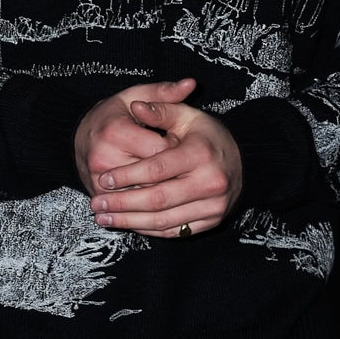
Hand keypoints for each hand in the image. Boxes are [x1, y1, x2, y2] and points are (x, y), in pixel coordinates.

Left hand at [78, 78, 242, 238]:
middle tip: (96, 203)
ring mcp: (213, 206)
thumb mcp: (187, 116)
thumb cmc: (207, 137)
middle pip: (158, 199)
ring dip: (129, 222)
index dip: (126, 176)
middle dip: (122, 203)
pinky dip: (147, 230)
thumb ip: (160, 109)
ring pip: (163, 220)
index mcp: (202, 153)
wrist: (243, 163)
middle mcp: (211, 182)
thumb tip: (135, 107)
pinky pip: (174, 231)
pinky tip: (127, 224)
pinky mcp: (211, 222)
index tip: (103, 180)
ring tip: (103, 217)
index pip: (157, 169)